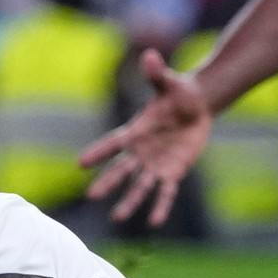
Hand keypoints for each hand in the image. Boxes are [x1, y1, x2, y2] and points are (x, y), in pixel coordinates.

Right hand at [80, 47, 211, 226]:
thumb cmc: (178, 92)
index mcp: (135, 131)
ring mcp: (155, 164)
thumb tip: (150, 56)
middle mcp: (141, 152)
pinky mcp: (173, 172)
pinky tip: (154, 221)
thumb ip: (157, 74)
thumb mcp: (169, 83)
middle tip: (91, 196)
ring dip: (129, 202)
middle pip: (121, 170)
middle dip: (108, 182)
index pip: (113, 143)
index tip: (80, 164)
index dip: (98, 153)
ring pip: (139, 186)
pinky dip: (160, 206)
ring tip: (118, 218)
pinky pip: (166, 192)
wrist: (197, 105)